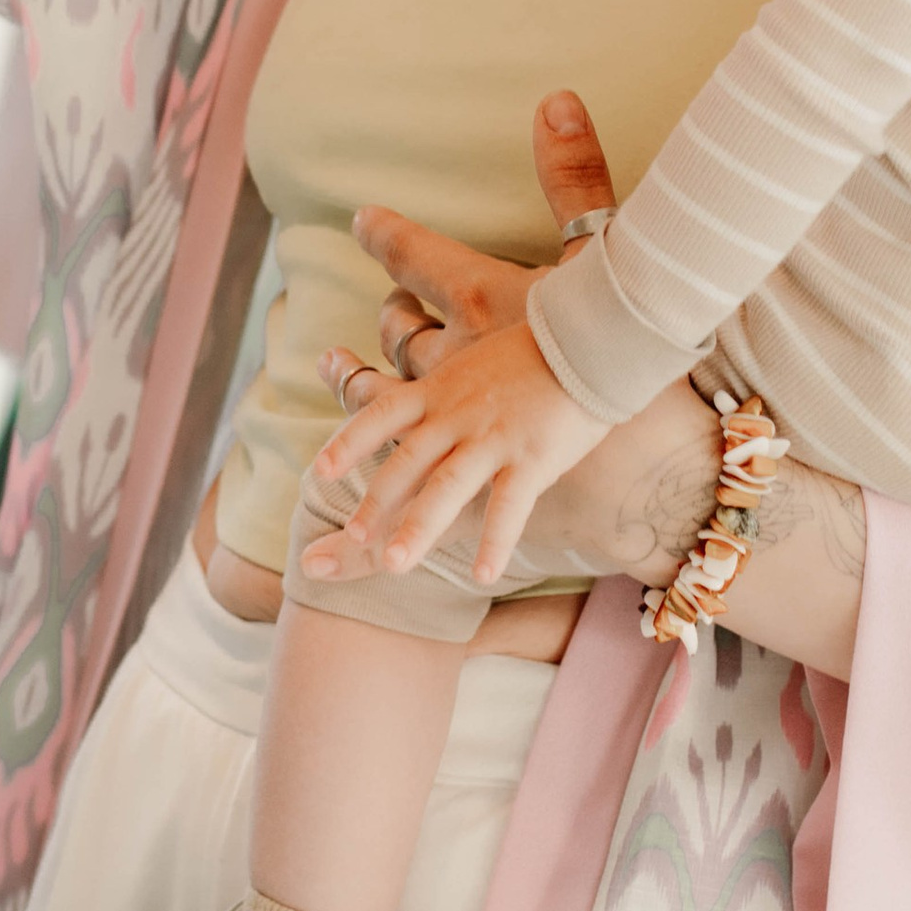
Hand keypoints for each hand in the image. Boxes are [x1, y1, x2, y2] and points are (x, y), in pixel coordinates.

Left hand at [306, 318, 608, 587]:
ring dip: (418, 528)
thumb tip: (431, 400)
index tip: (320, 470)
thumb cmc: (539, 347)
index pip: (382, 415)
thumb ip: (449, 384)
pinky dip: (494, 542)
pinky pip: (509, 506)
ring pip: (447, 488)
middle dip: (376, 501)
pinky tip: (482, 575)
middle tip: (352, 536)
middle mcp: (459, 416)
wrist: (591, 335)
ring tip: (395, 565)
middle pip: (407, 462)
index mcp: (442, 390)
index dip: (350, 443)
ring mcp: (495, 438)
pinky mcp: (534, 457)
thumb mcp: (478, 358)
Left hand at [310, 91, 713, 593]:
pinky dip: (492, 539)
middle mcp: (465, 381)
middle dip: (356, 437)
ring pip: (432, 481)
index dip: (394, 242)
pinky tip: (481, 570)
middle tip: (320, 467)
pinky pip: (501, 509)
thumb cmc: (620, 294)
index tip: (362, 217)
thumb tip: (558, 98)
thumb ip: (572, 172)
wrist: (643, 349)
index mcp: (479, 316)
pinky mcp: (531, 465)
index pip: (425, 273)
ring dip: (404, 519)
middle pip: (397, 415)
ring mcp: (491, 430)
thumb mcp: (591, 232)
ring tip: (377, 555)